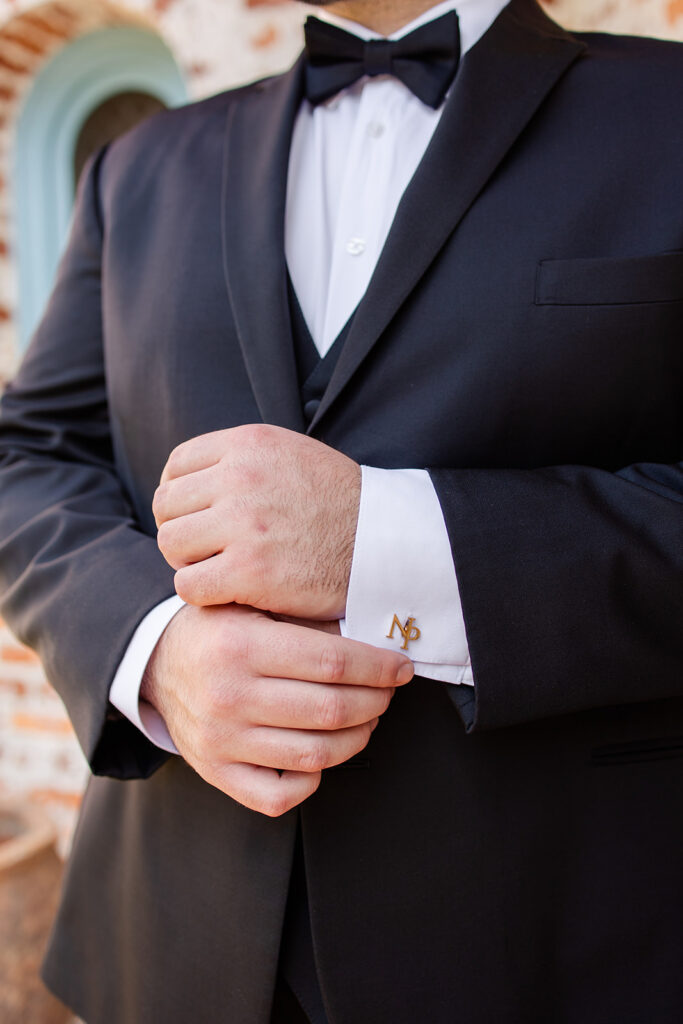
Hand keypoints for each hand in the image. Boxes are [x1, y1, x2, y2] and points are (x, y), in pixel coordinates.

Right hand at [141, 603, 412, 815]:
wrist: (158, 662)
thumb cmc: (219, 629)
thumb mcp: (254, 606)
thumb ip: (308, 622)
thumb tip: (375, 638)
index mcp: (240, 646)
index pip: (333, 663)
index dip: (379, 668)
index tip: (401, 667)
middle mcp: (228, 697)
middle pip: (331, 711)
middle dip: (376, 701)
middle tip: (387, 691)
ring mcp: (220, 741)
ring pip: (315, 756)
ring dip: (356, 738)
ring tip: (366, 718)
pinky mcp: (215, 772)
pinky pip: (278, 796)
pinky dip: (312, 779)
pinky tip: (323, 753)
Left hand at [153, 425, 360, 618]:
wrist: (387, 541)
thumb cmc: (340, 504)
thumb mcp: (292, 455)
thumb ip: (242, 459)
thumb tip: (190, 479)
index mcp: (248, 444)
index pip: (177, 465)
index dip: (179, 495)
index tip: (194, 517)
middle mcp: (240, 477)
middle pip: (167, 505)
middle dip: (181, 529)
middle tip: (205, 549)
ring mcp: (244, 524)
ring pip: (171, 544)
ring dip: (189, 561)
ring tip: (217, 569)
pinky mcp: (250, 570)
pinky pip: (189, 584)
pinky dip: (201, 592)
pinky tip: (226, 592)